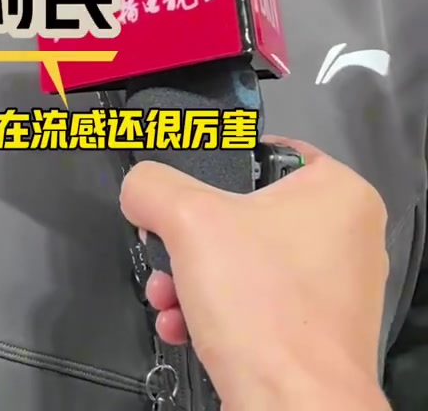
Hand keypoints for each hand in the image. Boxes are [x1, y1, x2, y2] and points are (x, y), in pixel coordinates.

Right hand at [119, 137, 388, 410]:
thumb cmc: (265, 311)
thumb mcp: (189, 221)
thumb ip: (154, 187)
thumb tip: (140, 189)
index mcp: (340, 193)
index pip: (269, 152)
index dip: (221, 167)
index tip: (191, 189)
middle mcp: (347, 238)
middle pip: (246, 214)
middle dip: (192, 239)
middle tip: (170, 248)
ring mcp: (333, 291)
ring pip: (245, 263)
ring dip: (194, 279)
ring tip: (169, 295)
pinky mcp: (315, 335)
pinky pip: (256, 305)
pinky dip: (216, 312)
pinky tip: (185, 325)